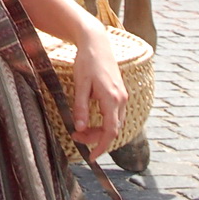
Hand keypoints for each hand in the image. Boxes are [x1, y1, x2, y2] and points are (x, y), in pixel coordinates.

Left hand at [70, 21, 127, 157]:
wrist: (97, 42)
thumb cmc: (87, 61)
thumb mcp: (80, 85)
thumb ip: (81, 108)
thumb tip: (80, 128)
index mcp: (112, 98)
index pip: (110, 131)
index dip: (101, 147)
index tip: (91, 157)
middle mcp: (121, 99)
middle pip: (112, 130)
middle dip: (95, 138)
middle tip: (75, 135)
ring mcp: (122, 96)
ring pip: (115, 123)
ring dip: (99, 131)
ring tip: (79, 129)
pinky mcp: (120, 93)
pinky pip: (115, 115)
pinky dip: (104, 122)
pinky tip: (90, 120)